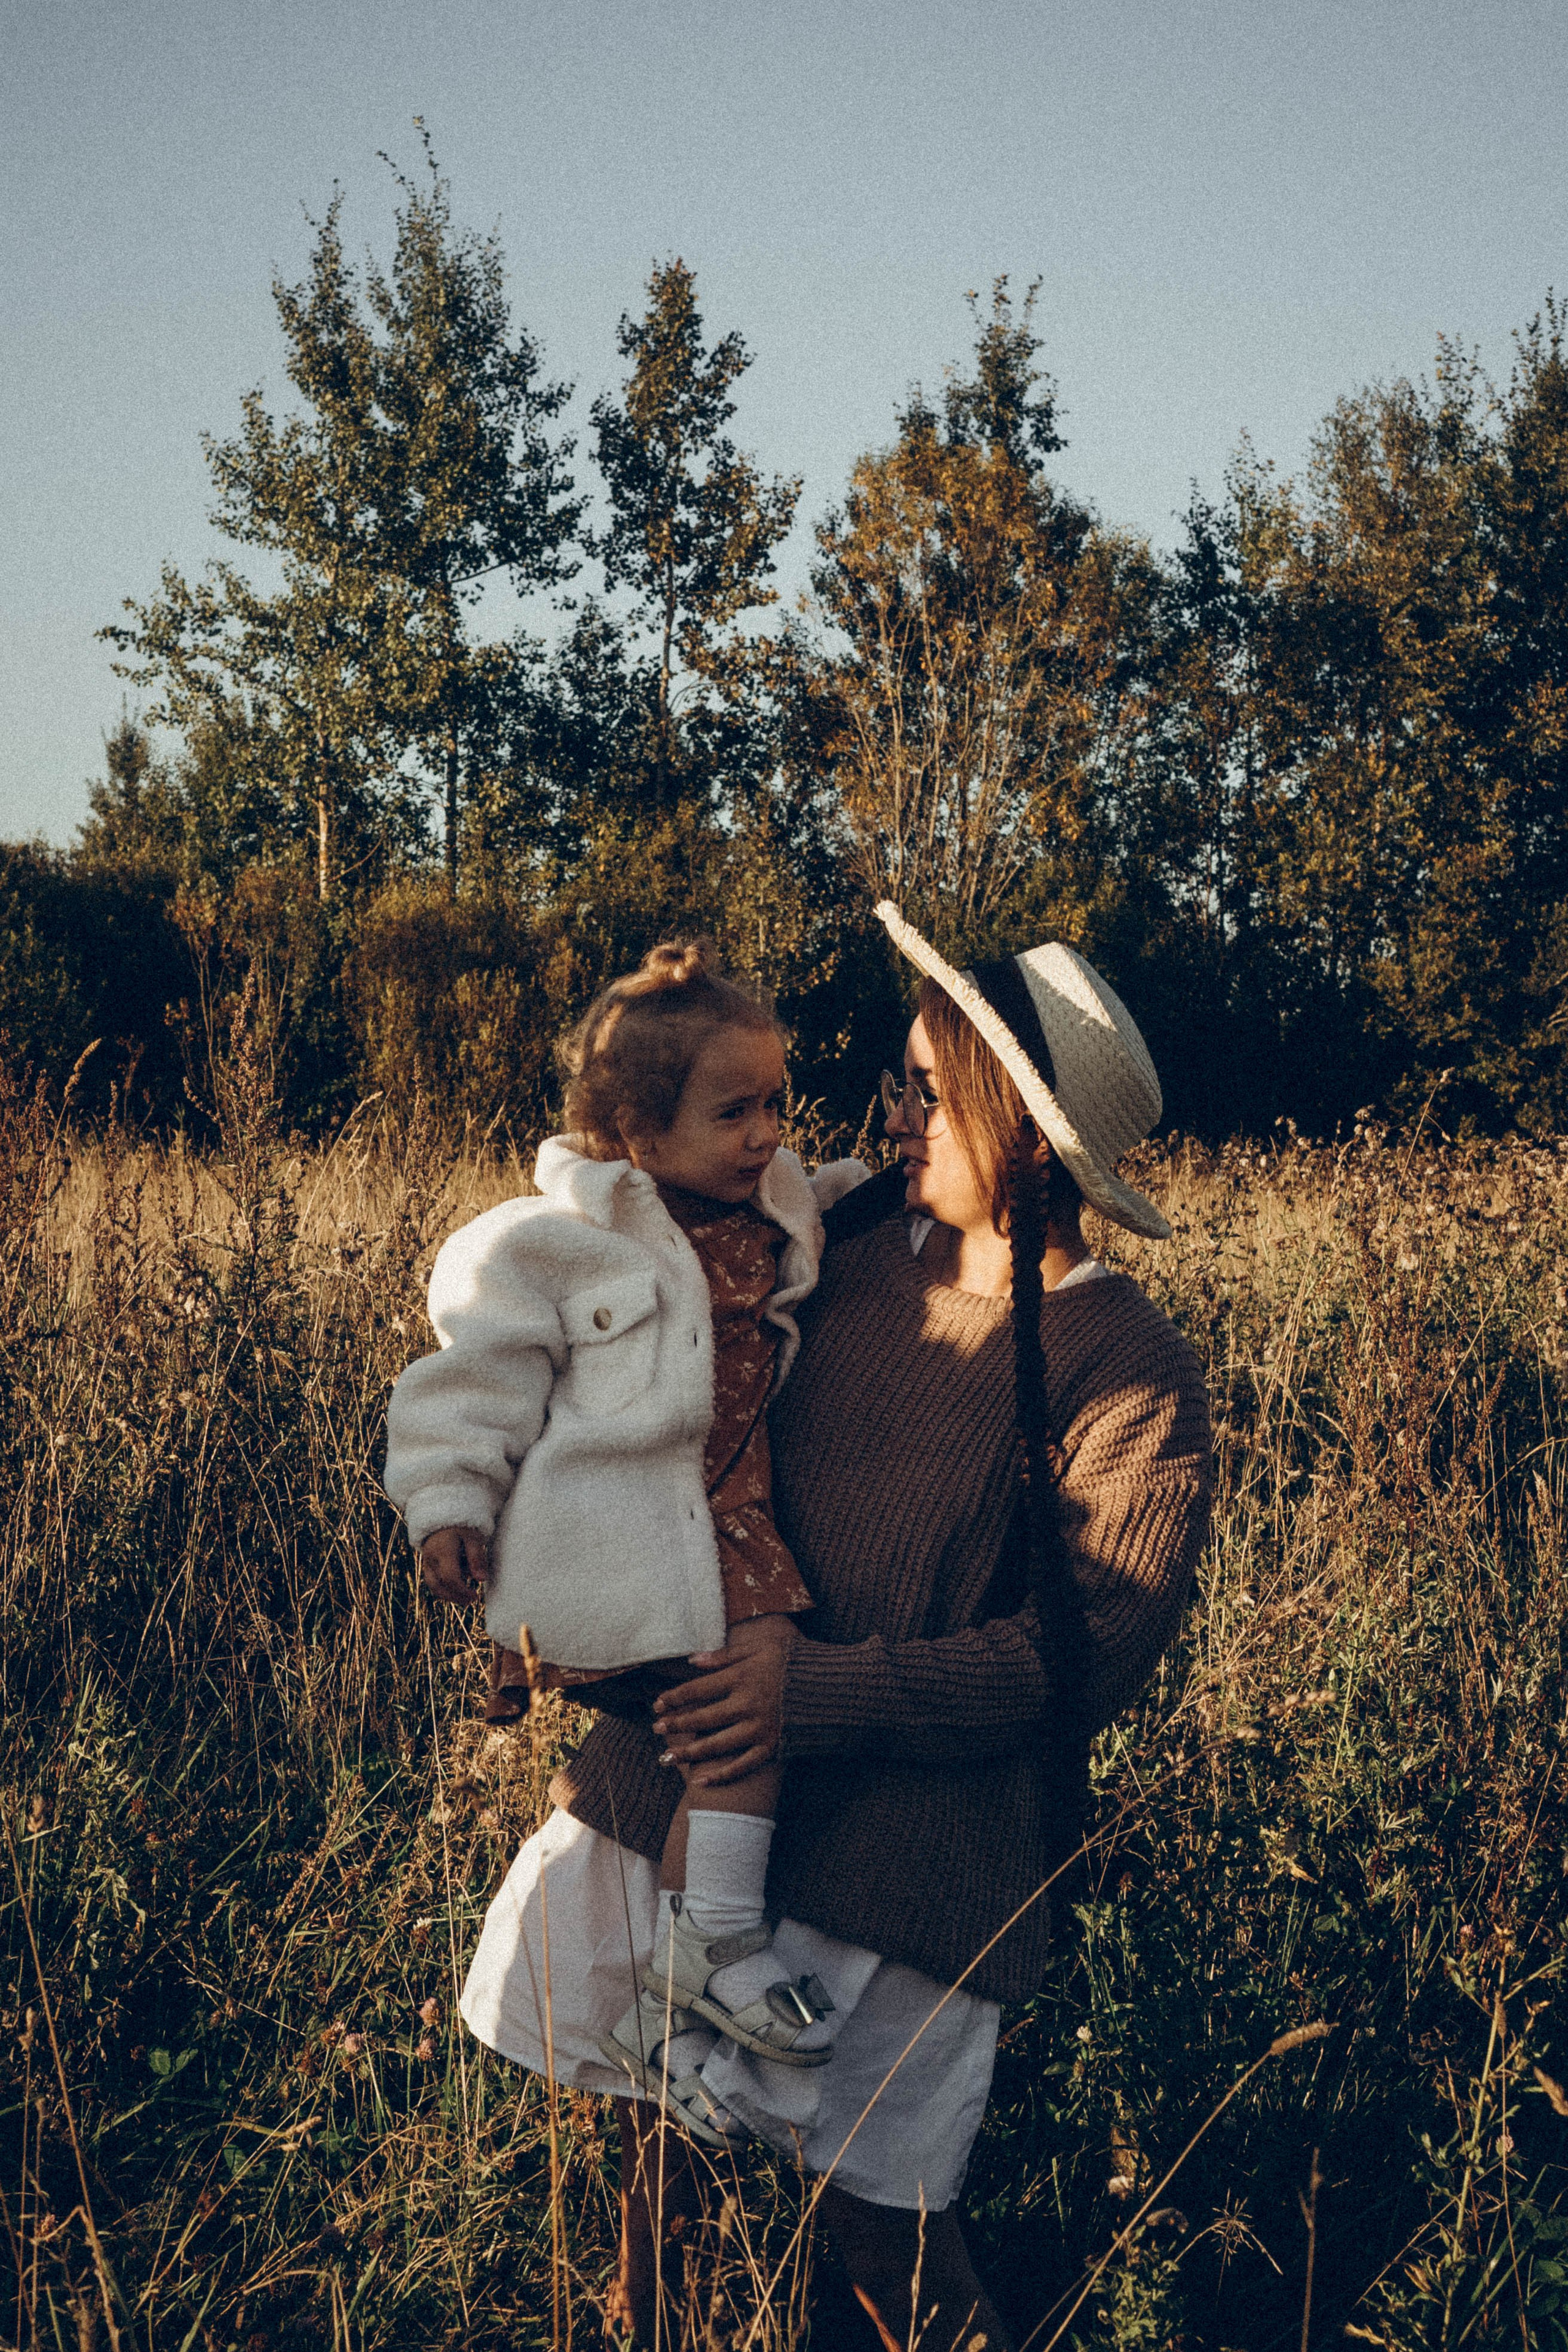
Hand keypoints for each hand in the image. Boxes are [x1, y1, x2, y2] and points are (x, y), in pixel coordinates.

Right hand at [419, 1525, 490, 1606]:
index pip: (450, 1578)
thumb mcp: (473, 1536)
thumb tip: (482, 1579)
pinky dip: (444, 1587)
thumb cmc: (462, 1524)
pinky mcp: (426, 1562)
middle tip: (471, 1601)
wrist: (443, 1512)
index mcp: (442, 1550)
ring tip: (465, 1598)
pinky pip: (432, 1579)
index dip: (462, 1591)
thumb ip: (477, 1557)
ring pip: (433, 1585)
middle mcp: (430, 1557)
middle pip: (438, 1586)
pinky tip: (457, 1587)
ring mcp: (426, 1560)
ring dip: (448, 1594)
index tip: (476, 1597)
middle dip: (455, 1597)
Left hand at [652, 1617, 796, 1786]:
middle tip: (655, 1730)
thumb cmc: (796, 1662)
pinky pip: (743, 1765)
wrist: (835, 1688)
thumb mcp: (762, 1648)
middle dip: (676, 1725)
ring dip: (689, 1753)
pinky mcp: (772, 1747)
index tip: (658, 1704)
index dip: (675, 1698)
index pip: (698, 1689)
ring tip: (666, 1759)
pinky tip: (701, 1781)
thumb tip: (692, 1661)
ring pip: (717, 1744)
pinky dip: (722, 1775)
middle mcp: (748, 1704)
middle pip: (703, 1717)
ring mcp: (760, 1729)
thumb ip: (725, 1655)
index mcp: (743, 1677)